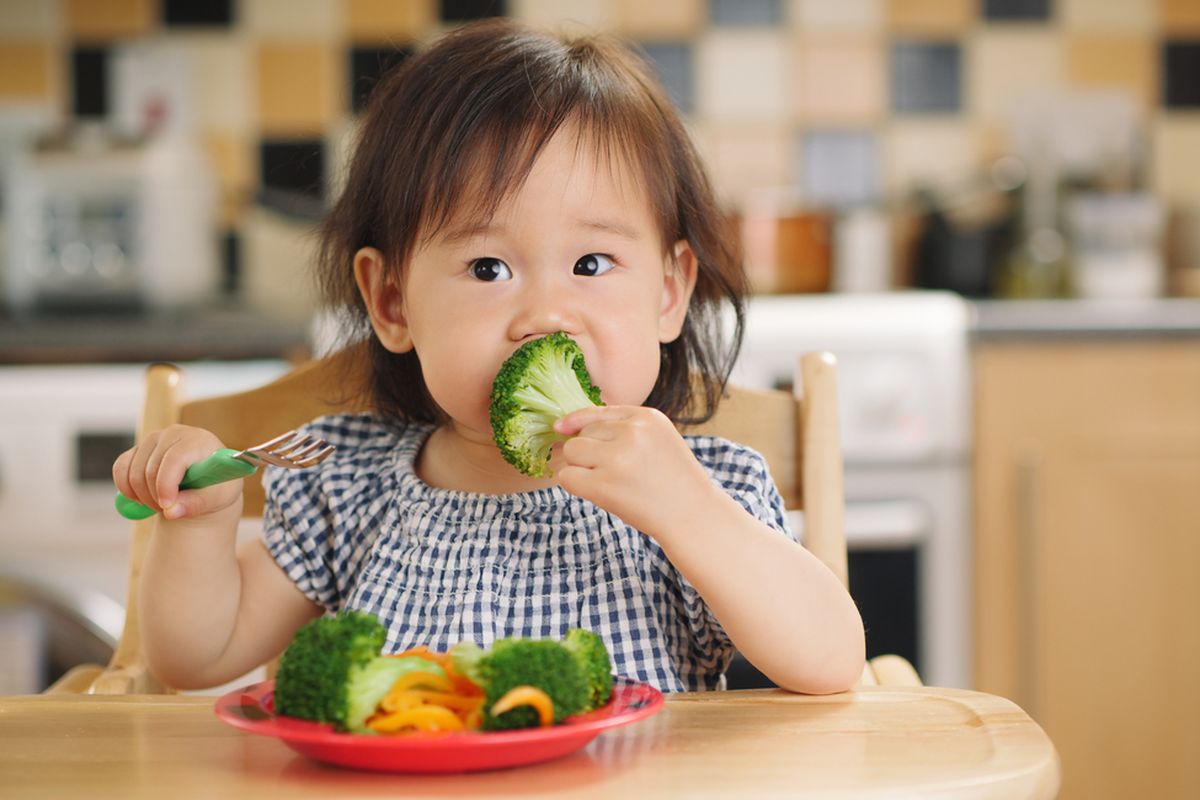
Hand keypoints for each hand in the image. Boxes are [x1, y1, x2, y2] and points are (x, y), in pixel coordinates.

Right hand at [112, 424, 241, 520]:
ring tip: (163, 504)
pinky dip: (127, 489)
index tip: (166, 506)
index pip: (175, 459)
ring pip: (133, 472)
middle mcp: (174, 433)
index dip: (166, 484)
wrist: (207, 480)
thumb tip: (170, 511)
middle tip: (169, 510)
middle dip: (156, 497)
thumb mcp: (217, 498)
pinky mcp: (138, 448)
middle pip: (150, 469)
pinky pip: (120, 469)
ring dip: (143, 496)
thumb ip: (196, 504)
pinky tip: (142, 497)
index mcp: (199, 440)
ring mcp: (153, 439)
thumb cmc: (216, 487)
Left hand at [553, 405, 725, 539]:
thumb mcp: (657, 440)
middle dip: (587, 451)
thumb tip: (565, 428)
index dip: (577, 421)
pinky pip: (567, 477)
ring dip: (578, 466)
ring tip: (605, 481)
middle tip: (610, 472)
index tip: (561, 428)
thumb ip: (623, 429)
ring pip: (572, 451)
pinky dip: (573, 484)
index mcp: (647, 417)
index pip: (598, 412)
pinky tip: (594, 492)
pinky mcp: (604, 485)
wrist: (694, 516)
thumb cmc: (673, 481)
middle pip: (582, 433)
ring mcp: (617, 458)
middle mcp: (632, 432)